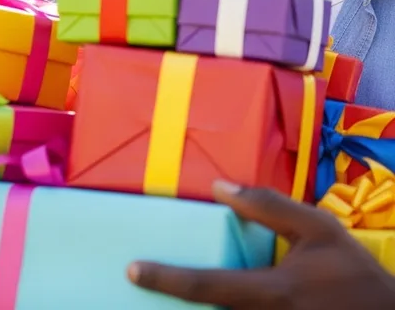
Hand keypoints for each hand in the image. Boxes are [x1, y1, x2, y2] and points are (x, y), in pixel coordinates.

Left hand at [129, 180, 394, 307]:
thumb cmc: (354, 273)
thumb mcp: (318, 229)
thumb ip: (268, 206)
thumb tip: (220, 188)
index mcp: (273, 293)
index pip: (207, 286)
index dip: (165, 279)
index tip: (132, 270)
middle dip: (169, 303)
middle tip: (133, 285)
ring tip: (162, 292)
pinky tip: (204, 303)